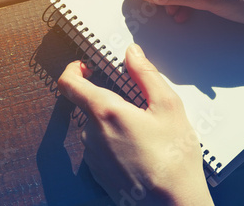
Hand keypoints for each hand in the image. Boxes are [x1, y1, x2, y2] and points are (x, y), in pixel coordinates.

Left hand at [58, 44, 213, 204]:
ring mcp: (93, 156)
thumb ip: (146, 74)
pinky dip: (115, 142)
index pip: (69, 84)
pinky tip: (140, 151)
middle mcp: (92, 134)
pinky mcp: (98, 173)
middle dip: (109, 100)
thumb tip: (132, 53)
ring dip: (113, 123)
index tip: (85, 67)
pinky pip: (100, 148)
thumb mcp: (168, 106)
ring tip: (144, 133)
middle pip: (89, 105)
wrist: (173, 204)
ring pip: (96, 127)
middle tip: (137, 106)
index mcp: (106, 112)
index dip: (73, 70)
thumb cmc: (174, 158)